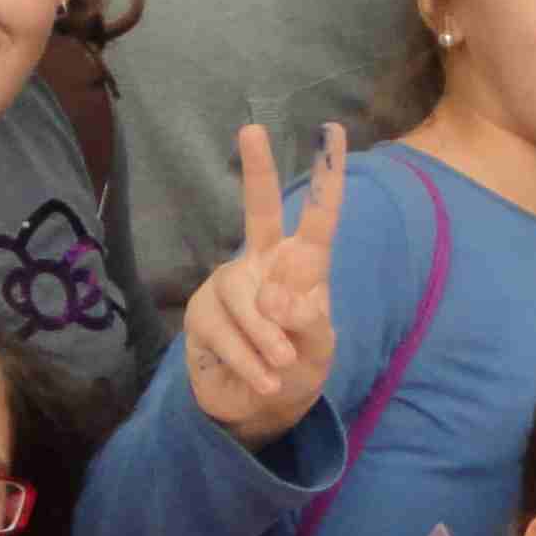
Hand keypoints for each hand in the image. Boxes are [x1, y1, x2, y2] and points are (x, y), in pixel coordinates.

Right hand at [182, 125, 342, 441]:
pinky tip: (267, 381)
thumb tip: (273, 298)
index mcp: (303, 265)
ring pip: (246, 297)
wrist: (260, 407)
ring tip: (282, 365)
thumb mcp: (319, 348)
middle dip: (257, 170)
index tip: (333, 131)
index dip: (326, 177)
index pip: (318, 218)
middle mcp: (262, 263)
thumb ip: (307, 321)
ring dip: (267, 337)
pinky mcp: (202, 314)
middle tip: (252, 129)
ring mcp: (229, 285)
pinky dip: (251, 362)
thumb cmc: (299, 364)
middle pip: (258, 213)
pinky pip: (226, 333)